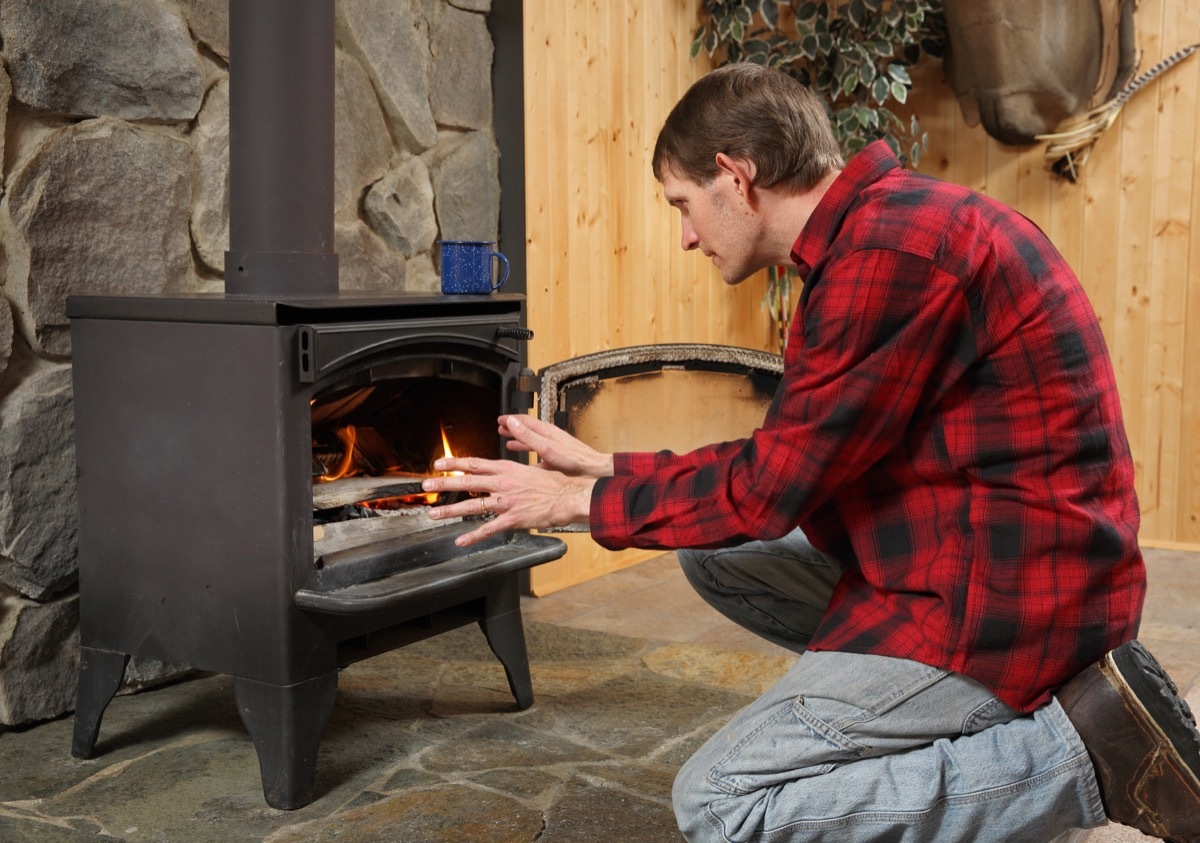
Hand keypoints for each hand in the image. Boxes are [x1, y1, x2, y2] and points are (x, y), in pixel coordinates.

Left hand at [422, 455, 594, 546]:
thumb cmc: (557, 483)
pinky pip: (488, 529)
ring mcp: (506, 502)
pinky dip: (473, 536)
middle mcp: (503, 483)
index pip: (475, 464)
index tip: (439, 463)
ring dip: (450, 510)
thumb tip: (507, 469)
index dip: (455, 464)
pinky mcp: (513, 519)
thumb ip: (516, 470)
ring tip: (434, 514)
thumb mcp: (534, 469)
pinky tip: (461, 541)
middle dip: (443, 484)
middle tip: (425, 485)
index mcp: (508, 469)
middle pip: (467, 482)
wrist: (571, 495)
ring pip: (472, 506)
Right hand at [496, 415, 613, 477]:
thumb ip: (528, 436)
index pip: (524, 421)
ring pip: (533, 443)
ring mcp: (554, 448)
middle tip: (501, 429)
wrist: (593, 471)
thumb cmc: (574, 460)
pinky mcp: (557, 459)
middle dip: (514, 429)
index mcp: (546, 432)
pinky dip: (530, 458)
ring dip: (520, 442)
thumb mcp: (546, 447)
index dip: (510, 420)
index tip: (499, 419)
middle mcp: (550, 437)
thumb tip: (512, 422)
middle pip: (527, 430)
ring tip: (509, 443)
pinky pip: (539, 457)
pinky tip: (526, 465)